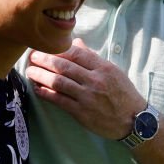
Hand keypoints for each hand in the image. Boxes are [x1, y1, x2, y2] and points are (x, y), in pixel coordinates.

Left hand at [25, 38, 145, 139]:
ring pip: (59, 82)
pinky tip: (37, 88)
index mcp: (103, 68)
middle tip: (32, 56)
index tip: (45, 46)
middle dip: (44, 60)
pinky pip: (59, 100)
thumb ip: (93, 58)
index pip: (76, 53)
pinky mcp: (81, 112)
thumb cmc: (123, 94)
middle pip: (64, 66)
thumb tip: (76, 42)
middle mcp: (95, 81)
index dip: (58, 49)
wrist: (133, 120)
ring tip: (30, 71)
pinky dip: (46, 93)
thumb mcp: (113, 71)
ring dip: (41, 76)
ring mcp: (87, 97)